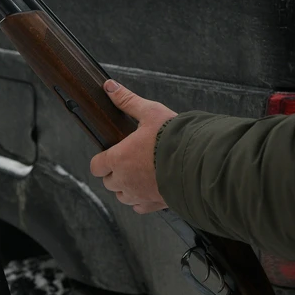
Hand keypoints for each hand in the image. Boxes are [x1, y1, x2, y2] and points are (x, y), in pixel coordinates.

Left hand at [90, 80, 176, 214]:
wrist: (197, 163)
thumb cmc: (173, 137)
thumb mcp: (150, 113)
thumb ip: (128, 101)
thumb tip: (110, 87)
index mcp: (118, 159)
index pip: (96, 166)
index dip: (101, 160)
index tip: (110, 153)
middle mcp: (124, 181)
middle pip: (108, 182)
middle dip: (114, 172)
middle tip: (128, 161)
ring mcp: (139, 195)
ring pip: (122, 197)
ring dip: (125, 187)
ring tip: (138, 174)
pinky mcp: (154, 204)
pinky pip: (139, 207)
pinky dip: (140, 200)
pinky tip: (148, 189)